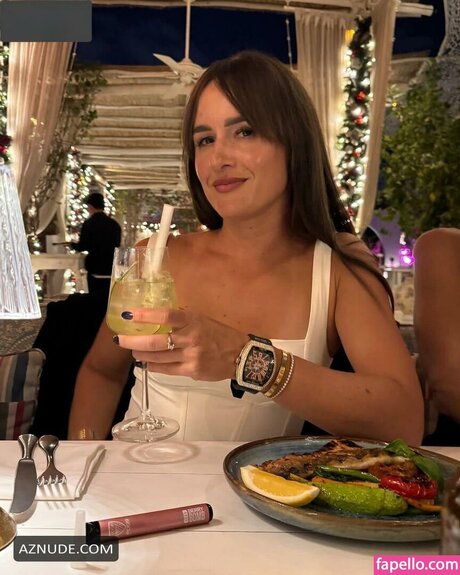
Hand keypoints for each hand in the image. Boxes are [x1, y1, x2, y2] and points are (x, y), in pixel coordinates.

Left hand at [115, 307, 247, 381]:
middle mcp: (190, 338)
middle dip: (133, 341)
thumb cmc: (220, 334)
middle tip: (120, 340)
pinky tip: (145, 364)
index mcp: (193, 321)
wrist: (241, 355)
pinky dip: (153, 366)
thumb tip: (158, 318)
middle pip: (155, 341)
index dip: (145, 315)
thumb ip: (182, 320)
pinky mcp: (191, 371)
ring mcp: (190, 356)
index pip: (165, 315)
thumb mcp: (202, 319)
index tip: (128, 314)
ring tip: (132, 352)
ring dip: (141, 355)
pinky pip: (166, 369)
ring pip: (157, 357)